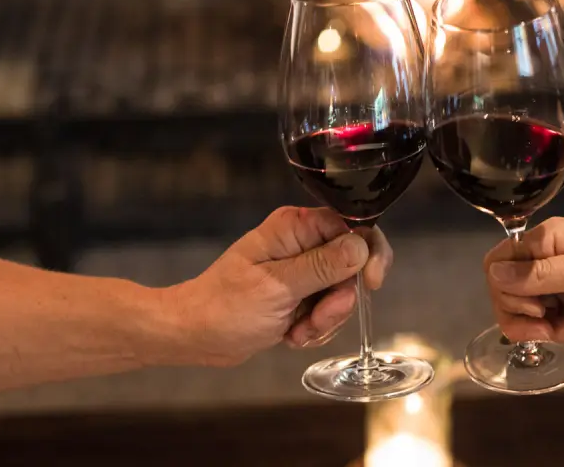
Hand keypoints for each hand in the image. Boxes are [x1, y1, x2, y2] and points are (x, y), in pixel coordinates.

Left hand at [162, 207, 392, 366]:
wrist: (195, 335)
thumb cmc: (224, 307)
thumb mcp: (278, 287)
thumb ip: (323, 266)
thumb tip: (361, 246)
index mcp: (295, 227)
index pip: (354, 227)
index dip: (368, 256)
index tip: (369, 285)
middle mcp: (302, 243)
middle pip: (353, 266)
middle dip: (339, 301)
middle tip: (315, 318)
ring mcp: (301, 270)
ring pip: (342, 293)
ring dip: (325, 320)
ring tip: (295, 331)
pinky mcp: (299, 293)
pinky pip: (327, 311)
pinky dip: (314, 328)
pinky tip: (290, 335)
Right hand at [484, 217, 563, 343]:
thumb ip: (537, 275)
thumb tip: (492, 274)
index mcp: (549, 239)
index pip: (498, 263)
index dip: (505, 290)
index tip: (533, 306)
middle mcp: (551, 259)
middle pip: (510, 294)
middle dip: (529, 317)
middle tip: (552, 325)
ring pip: (534, 316)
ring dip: (557, 328)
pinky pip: (559, 325)